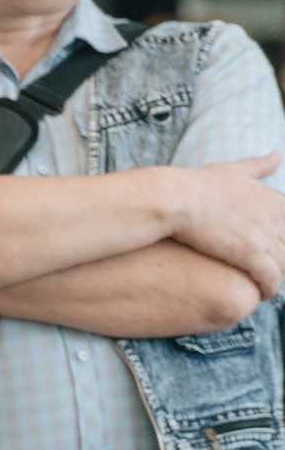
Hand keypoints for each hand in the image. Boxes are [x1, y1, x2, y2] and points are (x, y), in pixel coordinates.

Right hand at [173, 155, 284, 296]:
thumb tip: (277, 155)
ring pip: (284, 265)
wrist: (174, 198)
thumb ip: (258, 166)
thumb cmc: (197, 185)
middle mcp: (276, 216)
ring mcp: (264, 235)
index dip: (281, 243)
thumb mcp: (233, 170)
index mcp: (275, 199)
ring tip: (265, 286)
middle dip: (282, 262)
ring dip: (277, 278)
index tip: (270, 253)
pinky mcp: (250, 253)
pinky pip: (270, 278)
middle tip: (269, 273)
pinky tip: (261, 293)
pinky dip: (269, 288)